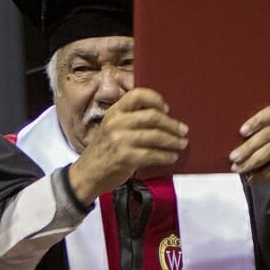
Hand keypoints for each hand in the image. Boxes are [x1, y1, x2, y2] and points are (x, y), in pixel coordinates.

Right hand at [68, 88, 187, 202]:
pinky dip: (166, 156)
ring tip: (181, 144)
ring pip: (156, 136)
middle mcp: (116, 123)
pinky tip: (172, 157)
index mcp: (114, 112)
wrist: (87, 175)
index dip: (156, 99)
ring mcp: (120, 140)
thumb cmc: (104, 152)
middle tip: (183, 130)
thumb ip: (130, 120)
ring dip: (173, 141)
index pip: (138, 95)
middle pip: (153, 116)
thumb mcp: (111, 128)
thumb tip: (162, 118)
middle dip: (172, 124)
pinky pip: (153, 154)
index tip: (166, 109)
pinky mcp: (126, 158)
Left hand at [228, 83, 269, 202]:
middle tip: (233, 156)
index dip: (257, 120)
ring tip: (237, 168)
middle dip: (248, 146)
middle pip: (268, 133)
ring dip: (251, 161)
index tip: (242, 131)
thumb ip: (267, 131)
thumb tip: (238, 135)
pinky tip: (252, 180)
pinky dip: (261, 175)